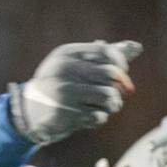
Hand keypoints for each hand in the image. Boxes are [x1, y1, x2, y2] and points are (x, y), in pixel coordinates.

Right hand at [8, 41, 141, 144]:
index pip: (107, 52)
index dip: (121, 64)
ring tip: (106, 107)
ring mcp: (65, 92)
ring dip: (113, 104)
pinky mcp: (66, 113)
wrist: (29, 111)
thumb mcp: (75, 64)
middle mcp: (65, 70)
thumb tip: (137, 47)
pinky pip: (99, 116)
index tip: (120, 73)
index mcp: (67, 53)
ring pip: (109, 96)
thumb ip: (103, 56)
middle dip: (118, 87)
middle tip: (113, 94)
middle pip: (111, 74)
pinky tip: (89, 117)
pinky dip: (99, 118)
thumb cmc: (58, 84)